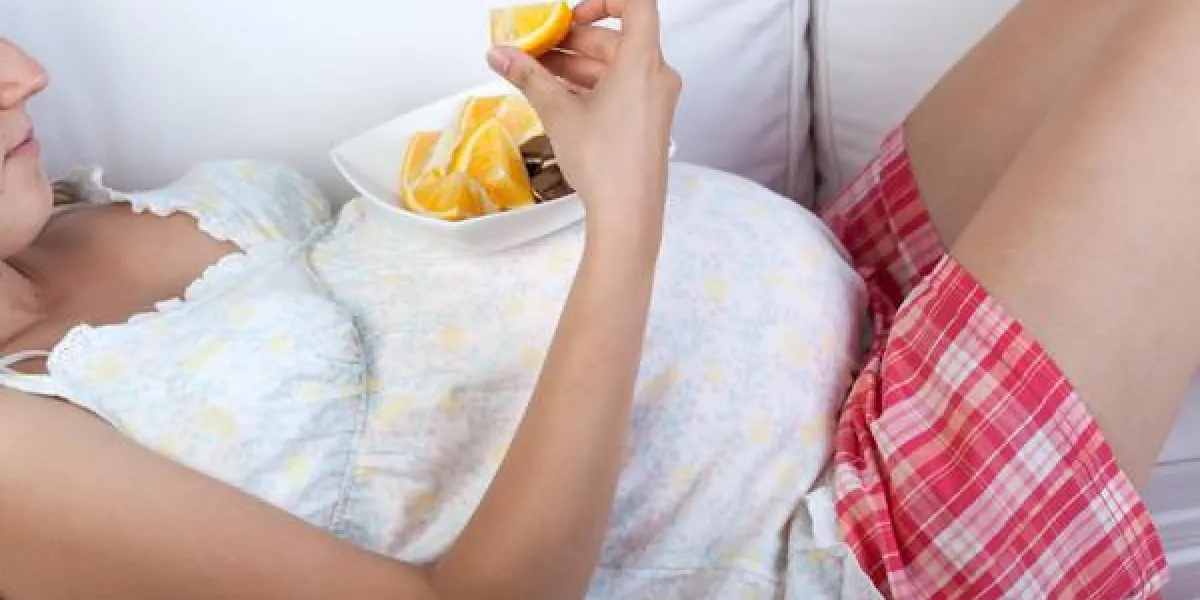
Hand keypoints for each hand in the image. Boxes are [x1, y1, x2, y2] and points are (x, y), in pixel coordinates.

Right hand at [487, 0, 680, 237]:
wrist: (628, 214)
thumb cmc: (606, 164)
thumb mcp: (558, 112)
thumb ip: (528, 76)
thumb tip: (501, 55)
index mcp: (643, 63)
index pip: (636, 4)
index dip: (602, 1)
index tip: (571, 17)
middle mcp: (657, 76)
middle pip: (616, 39)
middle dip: (572, 42)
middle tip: (536, 49)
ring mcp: (656, 100)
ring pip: (615, 66)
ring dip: (576, 66)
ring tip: (537, 75)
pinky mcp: (649, 120)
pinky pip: (621, 89)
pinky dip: (591, 86)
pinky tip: (559, 97)